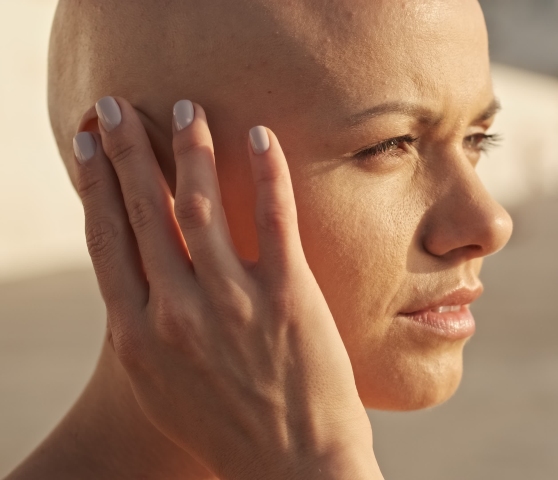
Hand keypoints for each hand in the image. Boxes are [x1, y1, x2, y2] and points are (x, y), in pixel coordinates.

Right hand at [71, 96, 382, 479]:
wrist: (291, 468)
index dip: (96, 184)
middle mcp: (175, 311)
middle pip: (143, 211)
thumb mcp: (162, 384)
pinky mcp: (288, 297)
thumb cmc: (225, 429)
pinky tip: (261, 136)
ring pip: (201, 205)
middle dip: (129, 150)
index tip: (91, 144)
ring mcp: (232, 302)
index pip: (106, 240)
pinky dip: (268, 173)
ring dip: (190, 148)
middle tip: (119, 105)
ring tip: (188, 108)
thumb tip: (135, 280)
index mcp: (136, 333)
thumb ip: (143, 328)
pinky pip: (275, 220)